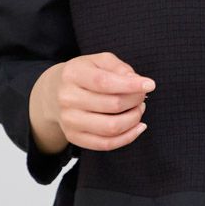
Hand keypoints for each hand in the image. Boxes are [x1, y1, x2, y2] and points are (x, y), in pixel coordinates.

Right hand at [40, 51, 155, 151]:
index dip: (131, 85)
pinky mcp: (74, 137)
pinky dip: (128, 137)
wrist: (54, 93)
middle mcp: (67, 98)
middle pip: (112, 105)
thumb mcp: (99, 61)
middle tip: (142, 95)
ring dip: (134, 119)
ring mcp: (69, 120)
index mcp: (72, 74)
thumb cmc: (84, 74)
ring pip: (111, 127)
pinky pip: (106, 144)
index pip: (105, 82)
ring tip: (138, 109)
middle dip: (135, 100)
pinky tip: (138, 126)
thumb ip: (119, 67)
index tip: (150, 84)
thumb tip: (137, 81)